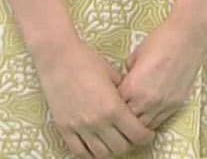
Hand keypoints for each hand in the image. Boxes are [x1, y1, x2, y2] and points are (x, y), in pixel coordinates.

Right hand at [34, 39, 152, 158]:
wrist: (58, 57)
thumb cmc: (87, 61)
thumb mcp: (114, 75)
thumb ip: (125, 94)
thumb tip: (133, 106)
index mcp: (113, 108)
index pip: (137, 135)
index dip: (146, 137)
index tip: (148, 135)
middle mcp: (97, 122)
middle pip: (121, 148)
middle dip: (131, 144)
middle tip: (132, 137)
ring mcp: (79, 127)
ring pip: (101, 154)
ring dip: (112, 151)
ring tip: (115, 142)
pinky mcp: (64, 128)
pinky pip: (79, 152)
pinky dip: (91, 154)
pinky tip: (97, 147)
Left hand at [117, 16, 206, 131]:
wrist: (188, 36)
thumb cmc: (160, 41)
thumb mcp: (134, 57)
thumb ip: (127, 76)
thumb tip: (124, 85)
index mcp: (134, 87)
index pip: (115, 109)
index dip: (111, 106)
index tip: (110, 102)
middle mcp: (148, 101)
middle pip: (128, 122)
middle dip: (123, 118)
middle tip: (120, 110)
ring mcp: (164, 105)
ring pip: (145, 127)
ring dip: (137, 122)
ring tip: (133, 114)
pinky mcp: (177, 104)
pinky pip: (160, 121)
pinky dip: (151, 119)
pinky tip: (147, 111)